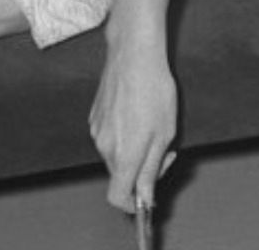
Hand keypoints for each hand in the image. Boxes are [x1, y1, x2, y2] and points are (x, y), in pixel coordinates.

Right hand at [90, 35, 179, 214]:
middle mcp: (104, 146)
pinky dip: (124, 135)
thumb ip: (152, 168)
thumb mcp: (164, 133)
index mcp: (123, 154)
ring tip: (151, 124)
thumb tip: (145, 195)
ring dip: (133, 150)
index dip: (132, 204)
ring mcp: (97, 131)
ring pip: (115, 155)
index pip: (117, 197)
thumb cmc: (154, 88)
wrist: (134, 53)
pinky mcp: (94, 116)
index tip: (147, 197)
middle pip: (120, 175)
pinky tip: (137, 112)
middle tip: (164, 150)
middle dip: (141, 170)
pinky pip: (109, 137)